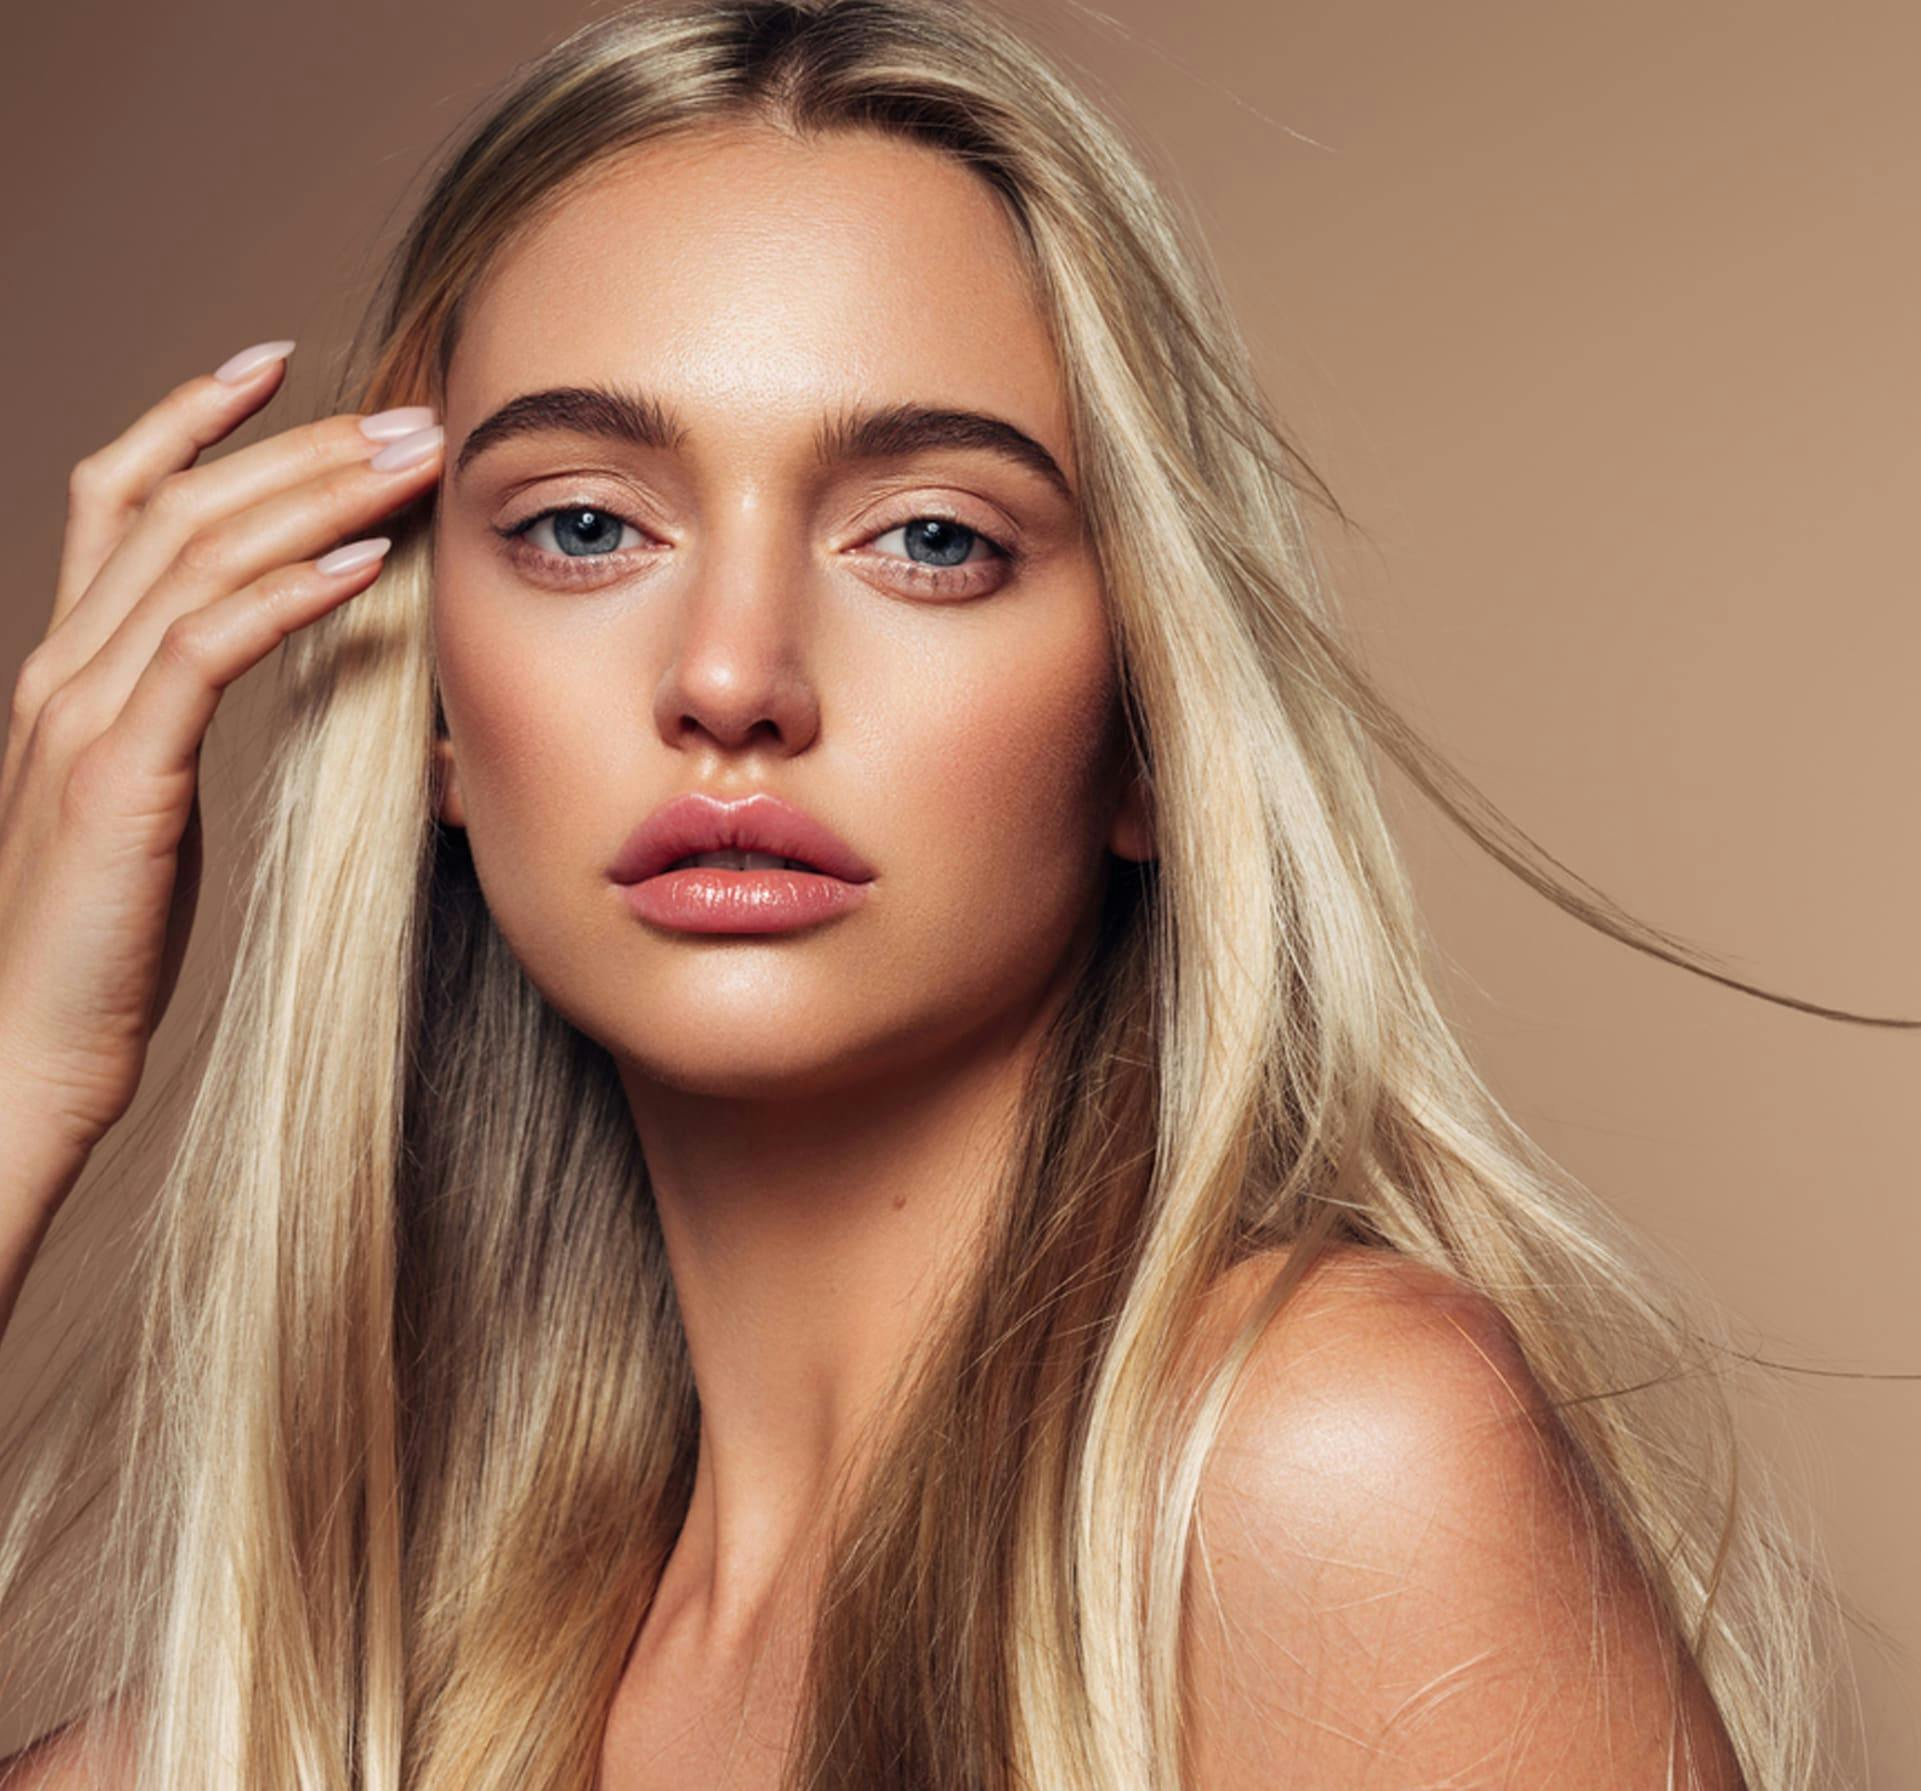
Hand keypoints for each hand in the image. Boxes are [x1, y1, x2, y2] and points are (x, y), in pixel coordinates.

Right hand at [0, 339, 442, 1187]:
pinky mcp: (118, 775)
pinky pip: (206, 654)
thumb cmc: (103, 936)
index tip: (280, 363)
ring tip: (407, 464)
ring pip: (195, 559)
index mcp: (71, 667)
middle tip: (401, 413)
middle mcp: (64, 669)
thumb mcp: (146, 797)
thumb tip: (266, 655)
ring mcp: (81, 715)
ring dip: (311, 500)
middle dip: (293, 447)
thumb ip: (180, 713)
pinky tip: (363, 567)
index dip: (192, 418)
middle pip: (177, 508)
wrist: (27, 1047)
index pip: (123, 499)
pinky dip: (288, 598)